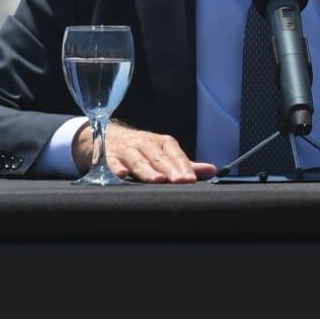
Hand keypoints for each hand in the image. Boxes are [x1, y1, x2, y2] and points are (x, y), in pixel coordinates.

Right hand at [73, 122, 216, 183]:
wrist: (107, 137)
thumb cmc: (142, 149)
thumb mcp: (164, 153)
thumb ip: (186, 164)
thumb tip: (212, 170)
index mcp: (161, 143)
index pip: (175, 154)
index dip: (183, 166)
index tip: (190, 179)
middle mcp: (145, 143)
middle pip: (158, 157)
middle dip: (169, 169)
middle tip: (179, 181)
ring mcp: (127, 149)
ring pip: (138, 160)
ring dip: (148, 170)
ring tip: (158, 180)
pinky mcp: (109, 156)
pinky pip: (113, 162)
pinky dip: (118, 167)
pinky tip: (123, 175)